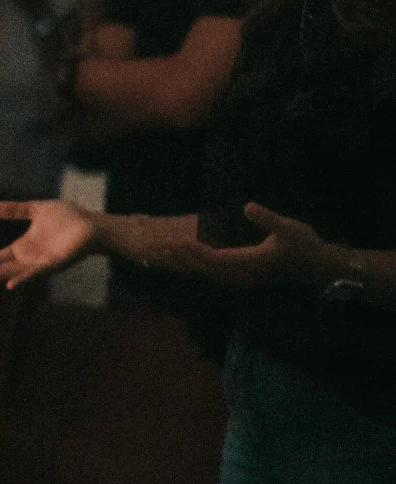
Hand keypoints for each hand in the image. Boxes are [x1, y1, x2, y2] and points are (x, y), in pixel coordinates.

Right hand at [0, 199, 94, 288]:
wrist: (91, 223)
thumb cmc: (68, 217)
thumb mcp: (36, 209)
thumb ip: (15, 210)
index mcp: (25, 246)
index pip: (0, 256)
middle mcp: (30, 258)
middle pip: (3, 267)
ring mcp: (41, 263)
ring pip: (15, 272)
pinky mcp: (54, 264)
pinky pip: (35, 274)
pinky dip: (22, 278)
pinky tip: (10, 285)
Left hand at [186, 204, 330, 287]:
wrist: (318, 266)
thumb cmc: (304, 245)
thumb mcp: (289, 228)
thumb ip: (267, 218)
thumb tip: (246, 206)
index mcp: (251, 263)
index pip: (217, 259)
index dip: (197, 251)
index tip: (180, 241)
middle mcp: (244, 274)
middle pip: (208, 270)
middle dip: (186, 259)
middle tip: (165, 247)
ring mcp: (245, 277)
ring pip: (211, 274)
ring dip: (191, 264)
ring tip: (172, 253)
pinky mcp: (246, 276)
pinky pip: (218, 274)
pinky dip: (202, 267)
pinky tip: (193, 259)